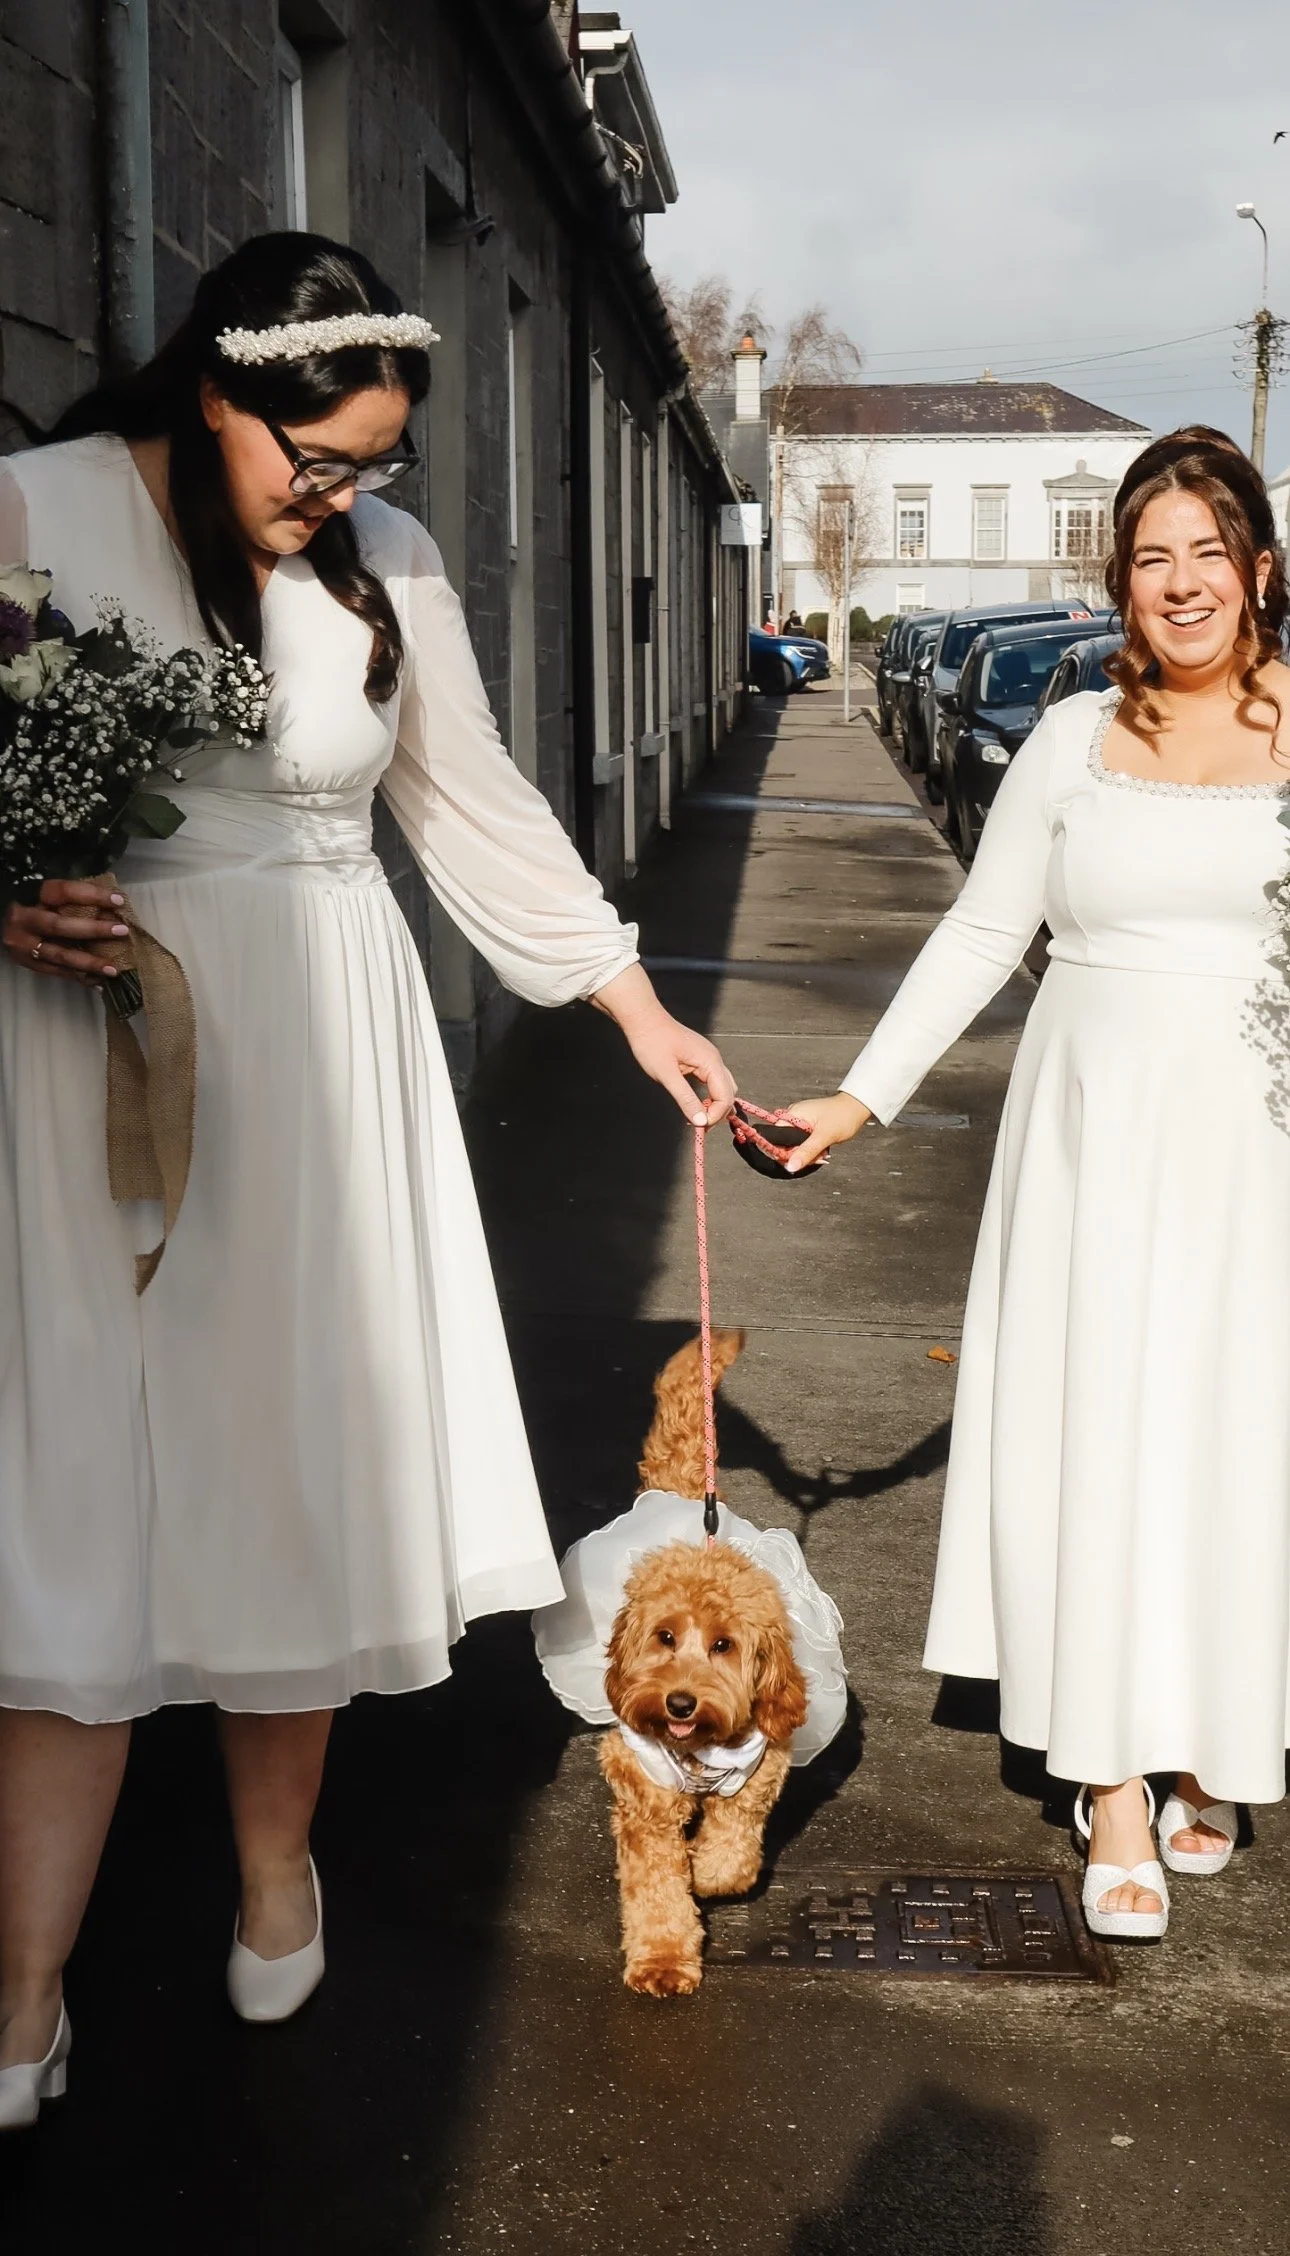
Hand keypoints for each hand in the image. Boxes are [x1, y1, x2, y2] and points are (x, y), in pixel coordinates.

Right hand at [2, 879, 129, 984]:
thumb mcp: (46, 895)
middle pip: (60, 926)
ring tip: (114, 969)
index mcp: (30, 895)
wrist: (2, 920)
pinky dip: (79, 976)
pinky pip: (56, 971)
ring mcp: (23, 944)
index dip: (92, 895)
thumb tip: (112, 906)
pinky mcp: (26, 963)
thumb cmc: (32, 904)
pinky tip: (98, 981)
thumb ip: (73, 898)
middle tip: (121, 931)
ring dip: (89, 962)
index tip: (118, 901)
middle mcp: (24, 920)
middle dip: (93, 929)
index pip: (63, 892)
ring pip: (59, 955)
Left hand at [591, 962, 736, 1125]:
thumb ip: (686, 1098)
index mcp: (710, 1062)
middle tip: (699, 1125)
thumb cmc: (652, 1043)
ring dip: (714, 1104)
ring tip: (697, 1116)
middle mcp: (714, 1059)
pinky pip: (713, 1081)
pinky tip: (696, 1102)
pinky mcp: (700, 1059)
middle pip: (728, 1093)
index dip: (715, 1115)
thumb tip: (701, 1121)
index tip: (699, 1126)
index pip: (725, 1096)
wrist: (643, 1020)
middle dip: (717, 1112)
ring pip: (723, 1087)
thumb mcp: (667, 1075)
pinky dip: (709, 1096)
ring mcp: (708, 1058)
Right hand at [783, 1091, 870, 1172]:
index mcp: (792, 1114)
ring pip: (796, 1146)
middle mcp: (794, 1117)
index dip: (783, 1151)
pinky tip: (822, 1149)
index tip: (797, 1160)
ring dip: (808, 1153)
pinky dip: (812, 1149)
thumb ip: (806, 1152)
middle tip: (817, 1154)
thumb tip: (790, 1167)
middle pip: (785, 1144)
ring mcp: (801, 1122)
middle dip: (800, 1154)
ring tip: (823, 1151)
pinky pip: (804, 1143)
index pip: (775, 1138)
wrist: (858, 1107)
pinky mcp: (808, 1127)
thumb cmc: (843, 1116)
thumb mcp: (824, 1136)